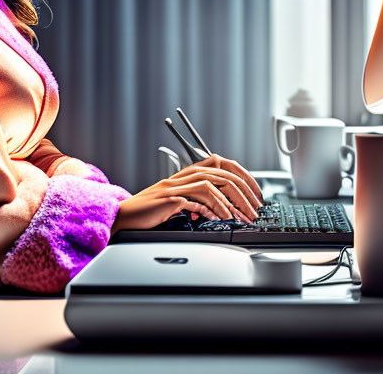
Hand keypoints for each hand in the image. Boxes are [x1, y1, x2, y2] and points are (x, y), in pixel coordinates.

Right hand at [111, 154, 263, 234]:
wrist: (126, 216)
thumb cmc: (151, 210)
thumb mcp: (179, 200)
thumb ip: (199, 199)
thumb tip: (223, 208)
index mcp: (188, 172)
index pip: (223, 163)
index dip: (243, 176)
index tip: (255, 194)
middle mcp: (183, 175)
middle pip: (222, 174)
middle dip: (244, 193)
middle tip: (254, 210)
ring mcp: (176, 186)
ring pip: (212, 185)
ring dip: (231, 204)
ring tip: (241, 218)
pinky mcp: (169, 199)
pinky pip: (196, 201)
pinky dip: (212, 210)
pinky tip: (220, 220)